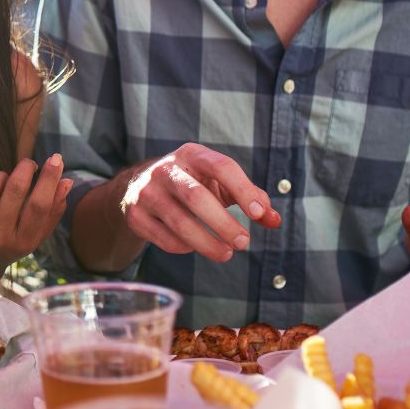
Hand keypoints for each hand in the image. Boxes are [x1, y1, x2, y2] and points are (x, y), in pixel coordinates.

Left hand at [0, 155, 71, 286]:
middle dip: (25, 168)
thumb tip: (66, 181)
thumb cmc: (10, 244)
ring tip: (5, 182)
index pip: (39, 205)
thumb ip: (53, 210)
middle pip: (16, 189)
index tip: (56, 159)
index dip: (49, 179)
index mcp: (23, 242)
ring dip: (2, 174)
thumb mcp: (35, 235)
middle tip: (29, 164)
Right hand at [115, 144, 282, 261]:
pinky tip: (196, 246)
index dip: (242, 190)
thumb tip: (274, 220)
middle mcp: (165, 169)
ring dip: (207, 243)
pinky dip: (185, 247)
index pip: (221, 167)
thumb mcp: (219, 183)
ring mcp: (146, 192)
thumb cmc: (192, 184)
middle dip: (223, 223)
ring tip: (227, 253)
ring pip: (179, 222)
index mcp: (191, 154)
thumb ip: (251, 198)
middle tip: (244, 242)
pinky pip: (165, 237)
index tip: (258, 214)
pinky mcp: (135, 215)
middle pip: (196, 197)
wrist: (139, 187)